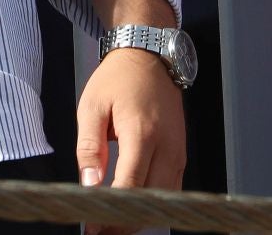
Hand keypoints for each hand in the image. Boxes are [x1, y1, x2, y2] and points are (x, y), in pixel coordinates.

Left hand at [74, 47, 185, 234]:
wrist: (150, 55)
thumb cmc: (118, 78)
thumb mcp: (92, 106)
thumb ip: (90, 148)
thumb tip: (90, 185)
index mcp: (142, 132)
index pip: (130, 186)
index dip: (111, 212)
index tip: (92, 228)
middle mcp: (166, 144)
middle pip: (151, 199)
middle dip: (126, 223)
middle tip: (101, 232)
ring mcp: (178, 149)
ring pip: (166, 198)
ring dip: (142, 216)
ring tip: (115, 226)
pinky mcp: (182, 151)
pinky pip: (173, 187)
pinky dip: (156, 202)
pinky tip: (136, 208)